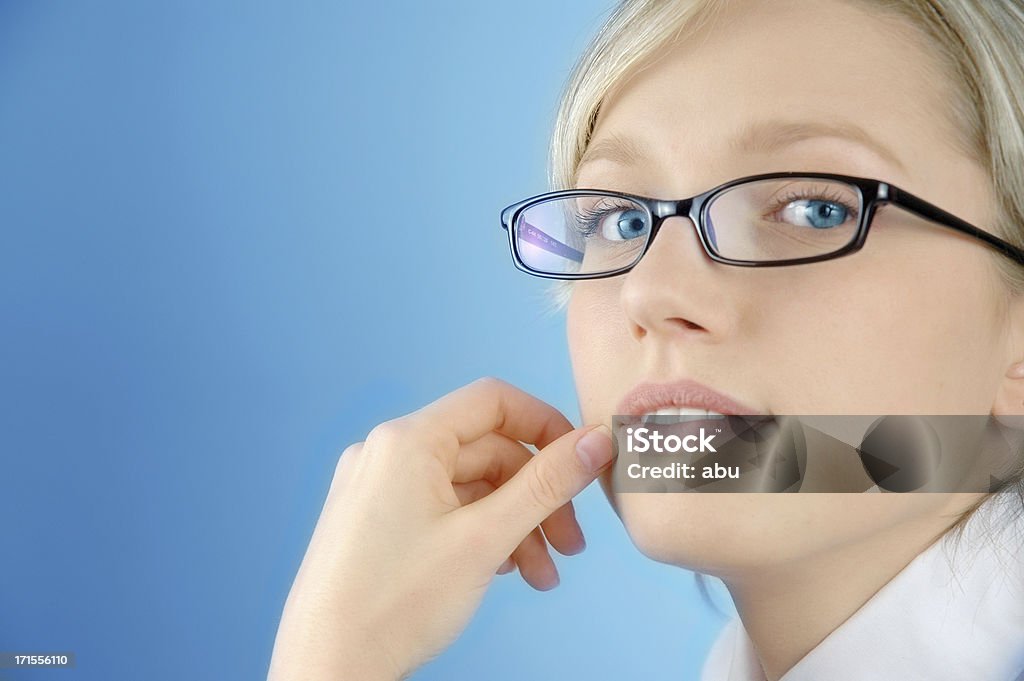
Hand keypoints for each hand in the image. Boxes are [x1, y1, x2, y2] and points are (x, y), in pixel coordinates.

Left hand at [266, 377, 615, 679]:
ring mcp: (376, 488)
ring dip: (514, 525)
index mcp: (407, 441)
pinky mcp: (374, 521)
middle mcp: (387, 453)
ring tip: (541, 575)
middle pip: (486, 452)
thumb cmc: (394, 604)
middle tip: (570, 544)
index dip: (546, 425)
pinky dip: (479, 534)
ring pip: (468, 487)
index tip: (580, 461)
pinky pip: (442, 510)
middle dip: (536, 498)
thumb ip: (546, 485)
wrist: (328, 667)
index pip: (493, 401)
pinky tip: (503, 571)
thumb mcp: (486, 539)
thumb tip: (596, 441)